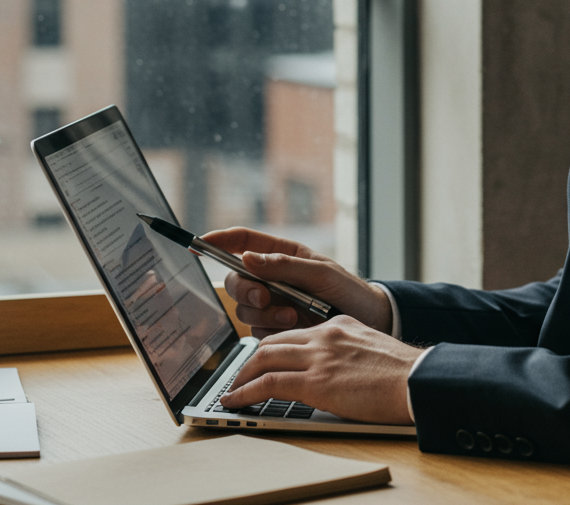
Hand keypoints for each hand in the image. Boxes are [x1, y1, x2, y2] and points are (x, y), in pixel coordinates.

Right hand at [200, 227, 392, 337]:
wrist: (369, 323)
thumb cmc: (349, 290)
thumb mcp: (322, 273)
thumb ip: (285, 266)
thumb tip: (247, 257)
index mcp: (283, 255)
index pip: (244, 241)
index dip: (220, 240)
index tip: (200, 241)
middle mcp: (272, 278)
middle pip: (236, 279)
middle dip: (244, 289)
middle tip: (265, 297)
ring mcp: (273, 304)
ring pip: (244, 308)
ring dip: (263, 313)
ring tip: (292, 316)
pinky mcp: (276, 329)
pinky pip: (256, 330)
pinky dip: (270, 330)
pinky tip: (293, 327)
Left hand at [220, 315, 418, 424]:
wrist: (415, 380)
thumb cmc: (401, 373)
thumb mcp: (369, 349)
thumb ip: (346, 351)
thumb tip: (333, 369)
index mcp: (338, 325)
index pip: (294, 332)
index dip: (273, 347)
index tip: (261, 359)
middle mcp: (324, 334)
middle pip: (273, 340)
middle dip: (250, 359)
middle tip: (238, 374)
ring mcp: (319, 356)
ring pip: (264, 357)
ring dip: (242, 375)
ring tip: (231, 390)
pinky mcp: (315, 381)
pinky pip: (268, 383)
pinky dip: (246, 391)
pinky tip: (235, 401)